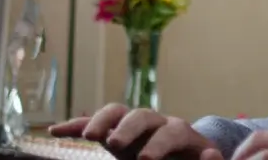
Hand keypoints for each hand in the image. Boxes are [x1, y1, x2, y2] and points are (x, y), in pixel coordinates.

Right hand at [48, 103, 223, 159]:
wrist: (184, 154)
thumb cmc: (191, 159)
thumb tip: (213, 155)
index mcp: (178, 132)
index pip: (170, 131)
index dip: (158, 144)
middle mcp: (154, 123)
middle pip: (140, 115)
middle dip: (127, 128)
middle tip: (115, 145)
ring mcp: (131, 125)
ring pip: (116, 112)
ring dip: (101, 121)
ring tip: (88, 136)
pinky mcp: (113, 133)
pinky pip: (93, 123)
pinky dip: (75, 125)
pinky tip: (55, 131)